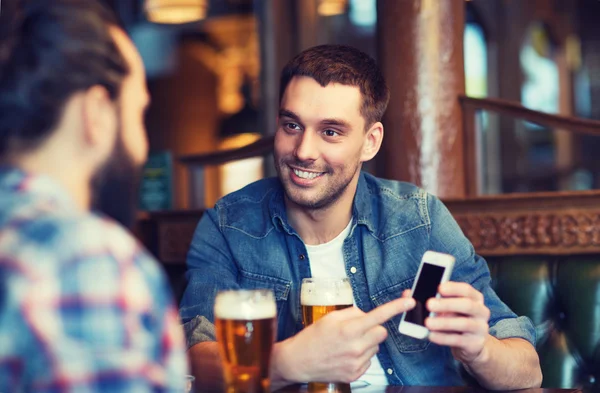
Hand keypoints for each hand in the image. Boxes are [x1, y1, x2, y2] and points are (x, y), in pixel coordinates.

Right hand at [274, 297, 414, 383]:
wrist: (299, 361)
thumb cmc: (313, 337)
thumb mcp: (330, 318)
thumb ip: (353, 313)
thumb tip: (367, 315)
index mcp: (349, 329)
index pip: (378, 316)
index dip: (396, 308)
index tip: (410, 302)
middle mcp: (356, 347)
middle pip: (381, 333)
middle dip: (374, 328)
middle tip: (358, 329)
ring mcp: (357, 363)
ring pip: (376, 347)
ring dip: (367, 343)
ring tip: (347, 344)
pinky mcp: (356, 374)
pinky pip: (369, 360)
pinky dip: (361, 355)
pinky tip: (346, 355)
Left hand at [424, 282, 490, 364]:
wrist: (470, 344)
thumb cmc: (454, 318)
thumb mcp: (445, 308)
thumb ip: (428, 298)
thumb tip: (407, 294)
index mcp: (475, 298)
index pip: (466, 290)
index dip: (453, 288)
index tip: (439, 287)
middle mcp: (481, 311)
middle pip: (467, 305)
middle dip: (447, 304)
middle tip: (429, 304)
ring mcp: (480, 328)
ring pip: (464, 323)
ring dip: (444, 322)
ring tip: (427, 322)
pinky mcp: (475, 344)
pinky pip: (458, 340)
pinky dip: (443, 338)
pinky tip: (431, 336)